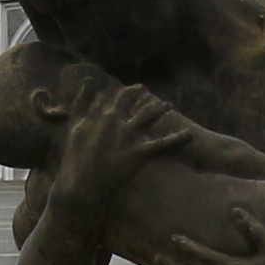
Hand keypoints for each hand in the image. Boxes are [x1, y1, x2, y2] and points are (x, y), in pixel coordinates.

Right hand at [51, 77, 175, 211]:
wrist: (81, 184)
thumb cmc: (75, 158)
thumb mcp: (74, 126)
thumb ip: (81, 102)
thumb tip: (88, 79)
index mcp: (99, 114)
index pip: (114, 96)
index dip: (125, 92)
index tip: (133, 89)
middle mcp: (115, 120)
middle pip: (131, 101)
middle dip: (140, 94)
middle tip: (146, 91)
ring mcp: (128, 136)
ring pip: (148, 115)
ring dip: (160, 108)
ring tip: (168, 105)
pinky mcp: (138, 152)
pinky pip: (162, 145)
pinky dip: (177, 140)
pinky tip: (190, 135)